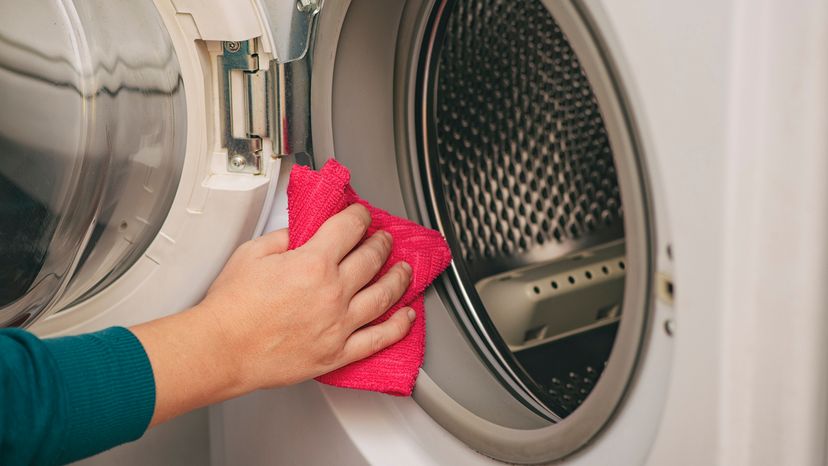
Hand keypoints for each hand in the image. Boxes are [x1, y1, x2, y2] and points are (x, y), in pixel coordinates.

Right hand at [131, 204, 413, 425]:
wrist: (221, 350)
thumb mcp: (252, 253)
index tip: (361, 215)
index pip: (349, 229)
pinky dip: (398, 326)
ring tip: (403, 270)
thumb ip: (284, 238)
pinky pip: (378, 338)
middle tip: (384, 238)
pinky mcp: (337, 353)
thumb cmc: (231, 307)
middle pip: (372, 258)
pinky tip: (406, 316)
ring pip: (384, 296)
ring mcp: (339, 324)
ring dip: (398, 278)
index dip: (359, 216)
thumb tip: (302, 234)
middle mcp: (333, 293)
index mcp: (313, 263)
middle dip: (381, 242)